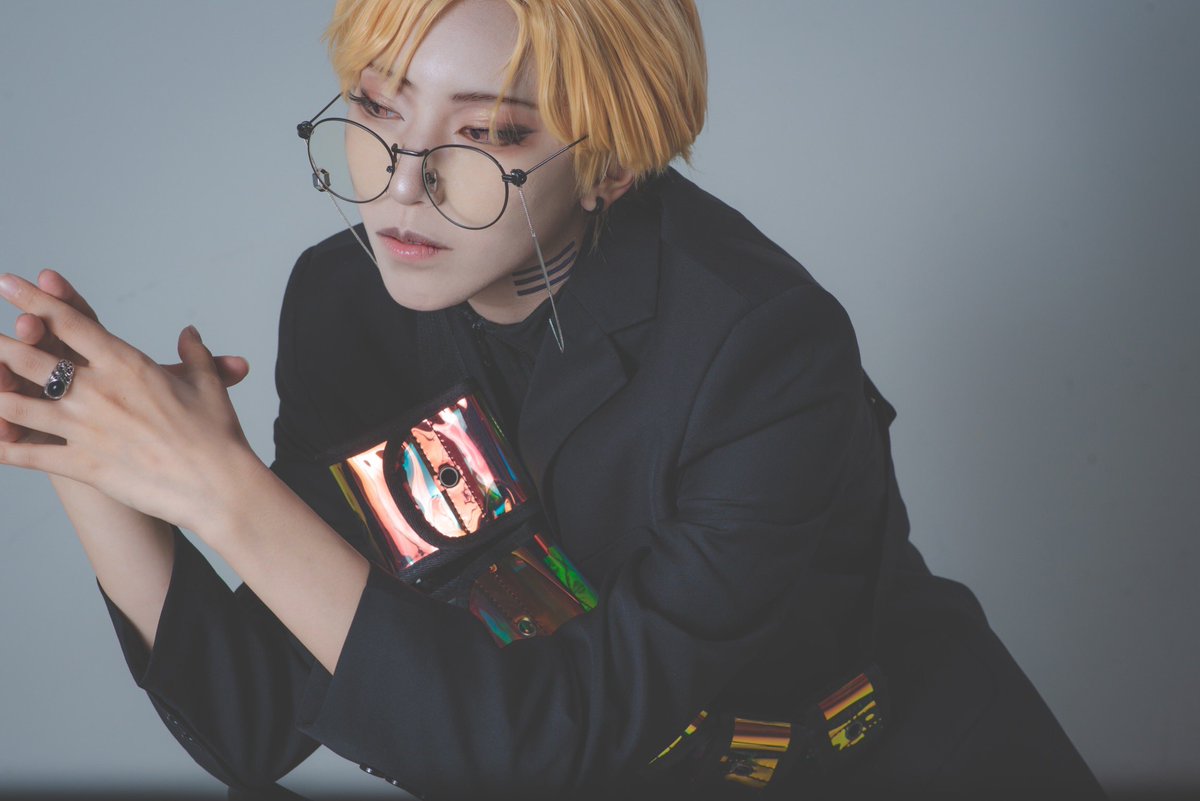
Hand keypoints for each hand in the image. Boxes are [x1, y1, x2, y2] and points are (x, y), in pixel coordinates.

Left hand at [0, 269, 249, 446]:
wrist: (217, 485)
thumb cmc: (217, 434)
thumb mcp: (207, 384)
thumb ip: (194, 354)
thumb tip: (189, 333)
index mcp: (126, 364)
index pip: (70, 322)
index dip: (34, 300)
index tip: (8, 283)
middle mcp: (98, 391)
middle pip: (32, 358)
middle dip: (1, 343)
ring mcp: (85, 428)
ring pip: (19, 404)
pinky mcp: (82, 464)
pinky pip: (28, 455)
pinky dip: (2, 446)